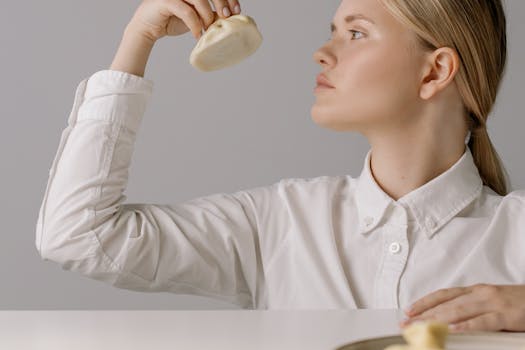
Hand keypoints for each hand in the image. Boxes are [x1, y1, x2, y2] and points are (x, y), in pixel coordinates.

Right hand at [128, 0, 241, 41]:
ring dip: (207, 15)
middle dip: (221, 2)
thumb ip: (209, 13)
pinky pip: (186, 11)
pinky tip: (198, 34)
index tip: (236, 10)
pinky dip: (195, 24)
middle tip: (226, 16)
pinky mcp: (166, 0)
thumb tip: (229, 17)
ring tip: (207, 28)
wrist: (148, 28)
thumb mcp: (196, 17)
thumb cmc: (172, 20)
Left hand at [399, 284, 524, 331]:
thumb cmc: (518, 303)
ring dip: (437, 320)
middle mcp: (480, 294)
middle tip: (407, 323)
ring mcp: (493, 303)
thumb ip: (472, 309)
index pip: (444, 295)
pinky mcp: (507, 315)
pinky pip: (484, 321)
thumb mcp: (491, 303)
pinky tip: (453, 330)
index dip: (424, 302)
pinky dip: (467, 326)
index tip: (409, 311)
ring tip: (421, 327)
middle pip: (446, 304)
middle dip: (424, 314)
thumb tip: (449, 321)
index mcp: (475, 291)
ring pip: (459, 310)